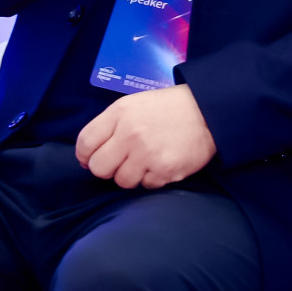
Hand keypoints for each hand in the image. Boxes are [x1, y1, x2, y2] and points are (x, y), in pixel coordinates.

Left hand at [75, 84, 217, 188]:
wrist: (206, 111)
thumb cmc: (166, 108)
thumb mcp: (133, 104)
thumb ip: (110, 125)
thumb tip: (89, 153)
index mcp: (120, 113)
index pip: (85, 143)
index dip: (85, 155)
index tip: (90, 159)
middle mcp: (130, 134)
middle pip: (99, 168)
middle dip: (105, 169)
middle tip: (118, 163)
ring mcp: (147, 154)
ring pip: (121, 181)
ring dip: (130, 175)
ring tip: (143, 161)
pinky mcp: (164, 170)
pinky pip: (146, 186)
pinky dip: (151, 179)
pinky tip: (160, 164)